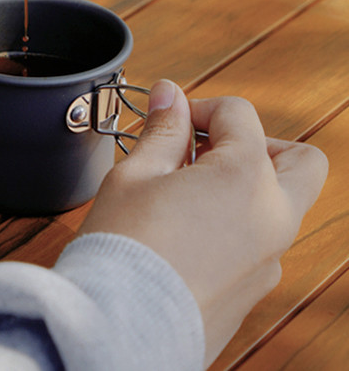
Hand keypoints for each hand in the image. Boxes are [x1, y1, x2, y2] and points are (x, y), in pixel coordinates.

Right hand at [80, 79, 327, 366]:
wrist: (122, 326)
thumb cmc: (125, 247)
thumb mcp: (135, 173)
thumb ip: (162, 130)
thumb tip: (170, 95)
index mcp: (248, 179)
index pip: (239, 115)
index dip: (199, 108)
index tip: (169, 119)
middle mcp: (274, 218)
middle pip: (300, 160)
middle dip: (257, 143)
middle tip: (208, 150)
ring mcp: (271, 259)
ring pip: (281, 204)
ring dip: (245, 184)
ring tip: (185, 191)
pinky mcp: (255, 290)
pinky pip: (260, 241)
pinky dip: (236, 222)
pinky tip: (185, 229)